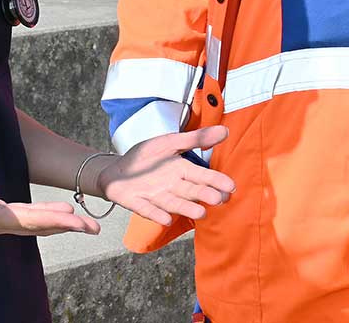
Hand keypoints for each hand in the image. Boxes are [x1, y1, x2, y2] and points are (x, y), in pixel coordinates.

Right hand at [0, 176, 100, 238]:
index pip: (28, 219)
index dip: (54, 219)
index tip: (78, 220)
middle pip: (37, 225)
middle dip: (67, 226)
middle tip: (95, 228)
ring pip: (33, 225)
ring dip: (58, 224)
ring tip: (83, 223)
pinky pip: (23, 221)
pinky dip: (43, 219)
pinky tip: (53, 217)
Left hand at [100, 125, 235, 225]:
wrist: (117, 168)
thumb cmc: (146, 157)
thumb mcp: (170, 142)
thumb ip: (195, 138)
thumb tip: (225, 130)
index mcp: (181, 170)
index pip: (202, 176)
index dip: (216, 180)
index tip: (231, 186)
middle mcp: (172, 186)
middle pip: (190, 191)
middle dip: (204, 195)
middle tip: (219, 200)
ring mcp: (155, 196)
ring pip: (173, 203)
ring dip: (186, 208)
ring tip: (200, 213)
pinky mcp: (138, 203)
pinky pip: (148, 210)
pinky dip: (156, 214)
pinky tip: (166, 219)